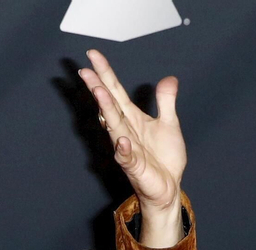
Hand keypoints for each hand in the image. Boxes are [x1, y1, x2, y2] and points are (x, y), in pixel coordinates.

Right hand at [78, 50, 185, 246]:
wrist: (168, 187)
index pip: (115, 91)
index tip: (92, 55)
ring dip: (106, 110)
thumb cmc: (164, 158)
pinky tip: (121, 140)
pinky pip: (127, 157)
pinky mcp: (135, 167)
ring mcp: (127, 148)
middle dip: (98, 87)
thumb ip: (166, 101)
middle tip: (85, 70)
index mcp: (132, 118)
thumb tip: (169, 79)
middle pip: (109, 105)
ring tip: (99, 93)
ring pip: (114, 127)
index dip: (105, 73)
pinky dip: (123, 149)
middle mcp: (125, 131)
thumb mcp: (169, 124)